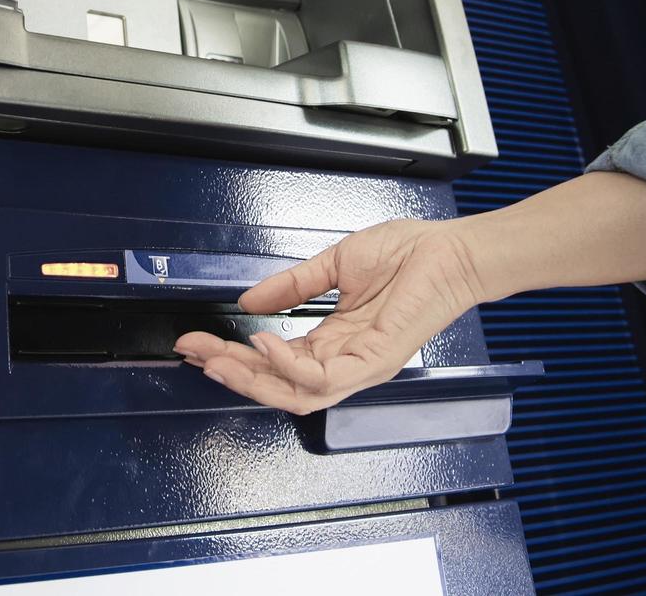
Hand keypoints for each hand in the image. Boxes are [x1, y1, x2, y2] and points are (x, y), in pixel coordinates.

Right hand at [173, 219, 486, 414]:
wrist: (449, 250)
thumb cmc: (409, 255)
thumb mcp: (335, 265)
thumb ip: (292, 285)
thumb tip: (251, 300)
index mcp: (333, 340)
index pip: (273, 361)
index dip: (232, 354)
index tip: (198, 341)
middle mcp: (344, 360)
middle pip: (276, 384)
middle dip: (229, 371)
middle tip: (196, 353)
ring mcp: (360, 365)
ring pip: (294, 394)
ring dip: (251, 378)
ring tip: (220, 358)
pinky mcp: (375, 361)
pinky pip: (322, 378)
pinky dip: (287, 365)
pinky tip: (264, 344)